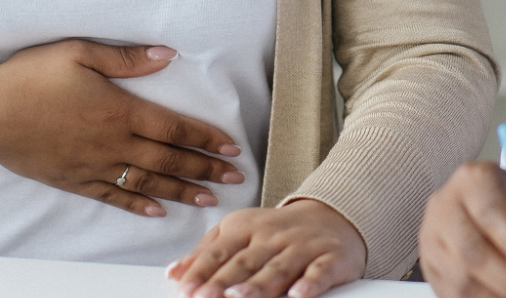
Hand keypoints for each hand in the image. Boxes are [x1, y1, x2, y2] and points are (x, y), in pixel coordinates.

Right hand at [0, 39, 245, 215]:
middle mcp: (112, 143)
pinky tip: (157, 210)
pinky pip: (114, 195)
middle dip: (205, 170)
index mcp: (119, 111)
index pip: (174, 128)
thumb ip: (126, 57)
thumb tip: (167, 55)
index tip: (230, 148)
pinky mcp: (75, 180)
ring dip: (181, 192)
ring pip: (147, 182)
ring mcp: (94, 166)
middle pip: (169, 160)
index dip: (205, 138)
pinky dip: (139, 204)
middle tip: (235, 178)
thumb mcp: (79, 53)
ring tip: (208, 200)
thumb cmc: (30, 78)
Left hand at [165, 199, 365, 297]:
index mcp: (247, 227)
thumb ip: (207, 252)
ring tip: (239, 297)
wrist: (332, 215)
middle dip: (223, 281)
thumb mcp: (239, 232)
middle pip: (245, 262)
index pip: (220, 251)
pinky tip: (298, 294)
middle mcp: (273, 236)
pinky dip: (310, 283)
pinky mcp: (331, 257)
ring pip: (278, 268)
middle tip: (205, 297)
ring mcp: (303, 246)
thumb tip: (174, 273)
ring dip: (258, 284)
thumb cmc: (277, 231)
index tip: (185, 289)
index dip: (201, 271)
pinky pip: (320, 271)